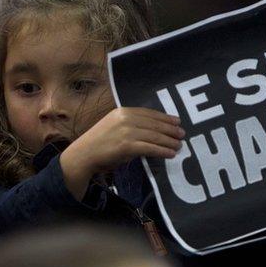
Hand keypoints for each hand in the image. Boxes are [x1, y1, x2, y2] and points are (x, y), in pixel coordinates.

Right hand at [60, 107, 184, 199]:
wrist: (83, 155)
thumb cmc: (99, 143)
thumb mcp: (114, 127)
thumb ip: (131, 126)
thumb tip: (152, 131)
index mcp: (122, 111)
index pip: (149, 113)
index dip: (165, 118)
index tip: (177, 121)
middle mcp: (125, 118)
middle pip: (154, 124)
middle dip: (170, 130)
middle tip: (182, 134)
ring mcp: (126, 132)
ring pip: (154, 136)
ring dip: (169, 141)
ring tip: (179, 145)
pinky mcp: (127, 146)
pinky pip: (150, 148)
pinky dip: (162, 151)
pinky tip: (170, 154)